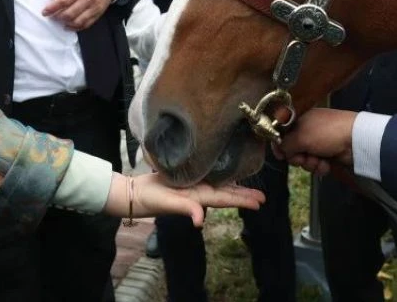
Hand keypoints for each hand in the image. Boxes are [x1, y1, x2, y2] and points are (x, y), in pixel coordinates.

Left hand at [44, 0, 118, 29]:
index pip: (64, 0)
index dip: (52, 8)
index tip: (44, 11)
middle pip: (70, 13)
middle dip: (57, 16)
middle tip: (51, 15)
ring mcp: (95, 7)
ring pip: (77, 21)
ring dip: (65, 23)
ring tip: (59, 19)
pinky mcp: (99, 13)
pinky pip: (86, 24)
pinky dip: (76, 27)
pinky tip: (68, 25)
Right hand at [103, 173, 265, 225]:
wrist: (134, 193)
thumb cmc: (150, 199)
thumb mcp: (168, 204)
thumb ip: (185, 209)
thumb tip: (200, 221)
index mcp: (198, 197)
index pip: (225, 198)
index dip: (242, 199)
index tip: (260, 202)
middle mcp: (198, 192)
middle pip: (225, 193)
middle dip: (243, 195)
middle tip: (263, 197)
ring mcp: (192, 187)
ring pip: (218, 187)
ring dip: (234, 188)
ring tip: (249, 188)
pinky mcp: (184, 180)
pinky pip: (206, 179)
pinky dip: (217, 178)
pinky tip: (223, 175)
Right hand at [272, 108, 357, 175]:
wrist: (355, 140)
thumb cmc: (325, 133)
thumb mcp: (301, 137)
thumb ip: (285, 144)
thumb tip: (279, 151)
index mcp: (299, 119)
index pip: (282, 133)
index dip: (279, 145)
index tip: (281, 156)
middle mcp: (307, 130)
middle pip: (292, 149)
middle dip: (297, 157)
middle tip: (303, 158)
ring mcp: (318, 142)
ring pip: (304, 158)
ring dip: (310, 163)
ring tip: (319, 161)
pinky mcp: (327, 154)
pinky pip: (316, 164)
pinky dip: (320, 167)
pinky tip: (326, 165)